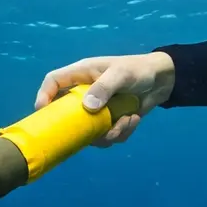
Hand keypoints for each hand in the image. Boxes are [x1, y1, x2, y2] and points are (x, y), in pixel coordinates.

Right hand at [34, 52, 175, 146]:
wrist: (162, 81)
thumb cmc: (137, 70)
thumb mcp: (121, 74)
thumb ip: (104, 88)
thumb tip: (87, 108)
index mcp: (81, 75)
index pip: (53, 82)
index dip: (44, 96)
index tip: (44, 113)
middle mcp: (85, 94)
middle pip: (66, 115)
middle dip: (80, 128)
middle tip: (92, 131)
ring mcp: (96, 110)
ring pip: (89, 132)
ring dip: (109, 132)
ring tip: (127, 120)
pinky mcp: (110, 122)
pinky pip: (107, 136)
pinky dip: (121, 132)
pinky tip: (133, 119)